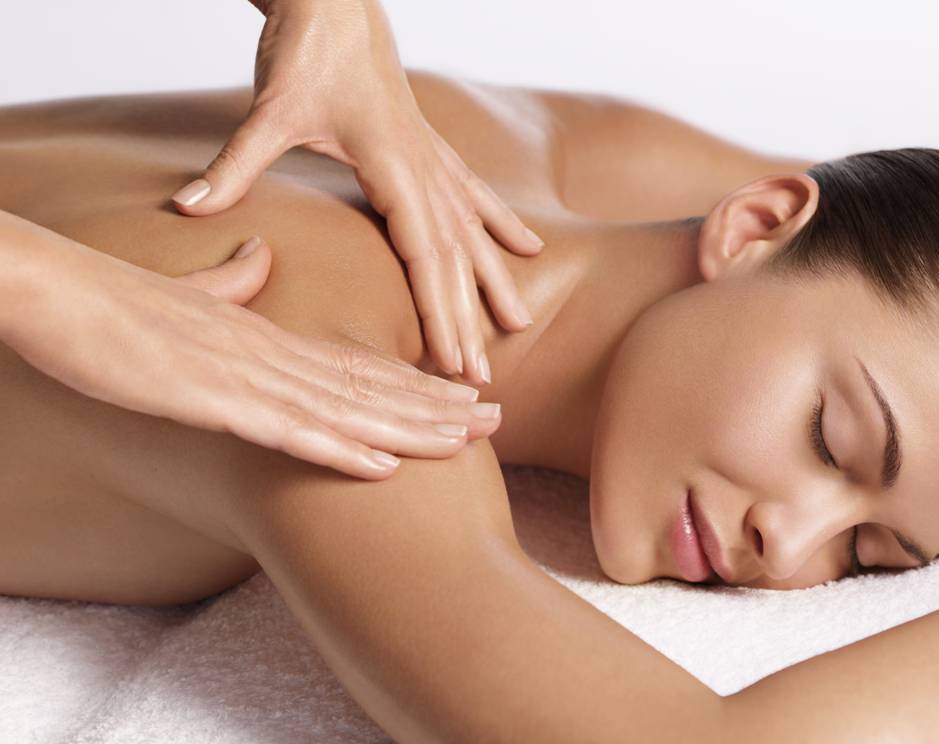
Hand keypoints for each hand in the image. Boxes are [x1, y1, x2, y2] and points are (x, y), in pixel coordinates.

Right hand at [0, 213, 502, 479]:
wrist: (51, 291)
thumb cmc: (114, 306)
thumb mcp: (188, 299)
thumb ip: (234, 284)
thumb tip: (264, 259)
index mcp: (270, 338)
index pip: (359, 364)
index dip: (415, 382)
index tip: (462, 396)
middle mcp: (272, 355)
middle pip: (370, 385)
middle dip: (436, 406)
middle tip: (499, 420)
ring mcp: (246, 377)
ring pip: (346, 407)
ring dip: (410, 429)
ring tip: (469, 441)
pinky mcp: (212, 398)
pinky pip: (288, 429)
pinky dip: (338, 448)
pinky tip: (384, 467)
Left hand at [170, 0, 542, 385]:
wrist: (335, 1)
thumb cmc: (309, 51)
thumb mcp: (270, 111)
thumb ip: (235, 165)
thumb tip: (187, 207)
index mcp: (394, 167)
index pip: (425, 255)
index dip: (440, 313)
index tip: (452, 362)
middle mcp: (424, 169)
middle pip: (453, 257)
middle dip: (468, 320)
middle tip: (479, 380)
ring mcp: (432, 159)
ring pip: (472, 231)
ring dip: (494, 280)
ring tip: (519, 323)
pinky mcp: (430, 149)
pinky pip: (474, 195)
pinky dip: (500, 223)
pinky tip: (528, 247)